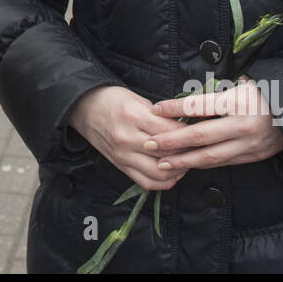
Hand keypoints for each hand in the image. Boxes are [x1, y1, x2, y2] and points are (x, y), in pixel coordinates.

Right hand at [67, 85, 193, 190]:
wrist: (83, 108)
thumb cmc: (112, 99)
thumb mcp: (138, 99)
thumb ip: (160, 115)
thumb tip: (186, 127)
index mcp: (134, 116)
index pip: (171, 132)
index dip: (190, 134)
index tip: (199, 132)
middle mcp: (128, 139)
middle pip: (168, 154)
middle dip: (188, 153)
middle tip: (198, 148)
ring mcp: (123, 155)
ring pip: (159, 173)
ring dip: (178, 170)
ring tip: (186, 161)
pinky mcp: (120, 166)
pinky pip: (146, 182)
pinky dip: (163, 182)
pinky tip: (171, 173)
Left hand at [148, 80, 282, 170]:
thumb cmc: (266, 92)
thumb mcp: (244, 84)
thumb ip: (217, 93)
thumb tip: (186, 99)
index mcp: (239, 101)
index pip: (200, 105)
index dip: (175, 108)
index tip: (155, 109)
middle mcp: (243, 125)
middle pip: (201, 136)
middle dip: (172, 141)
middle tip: (150, 143)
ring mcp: (249, 144)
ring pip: (210, 156)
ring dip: (184, 160)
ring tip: (162, 161)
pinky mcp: (253, 157)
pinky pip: (223, 162)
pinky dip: (202, 164)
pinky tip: (186, 165)